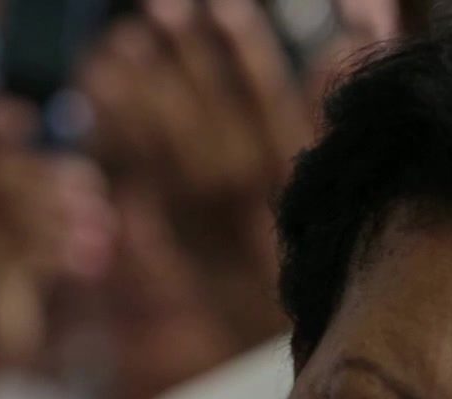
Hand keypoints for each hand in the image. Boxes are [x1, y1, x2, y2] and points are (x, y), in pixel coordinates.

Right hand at [0, 102, 114, 362]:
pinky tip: (89, 265)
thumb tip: (73, 123)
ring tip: (102, 232)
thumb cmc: (5, 259)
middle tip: (97, 200)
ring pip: (13, 215)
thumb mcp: (15, 211)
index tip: (26, 118)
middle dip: (53, 183)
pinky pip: (20, 253)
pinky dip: (60, 256)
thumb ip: (31, 170)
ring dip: (65, 222)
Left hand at [80, 0, 310, 351]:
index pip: (266, 98)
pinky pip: (129, 170)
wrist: (267, 315)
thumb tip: (358, 20)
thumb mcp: (327, 168)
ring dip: (135, 86)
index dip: (244, 49)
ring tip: (118, 42)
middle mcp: (240, 188)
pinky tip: (93, 89)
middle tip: (162, 6)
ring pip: (159, 137)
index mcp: (285, 171)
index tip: (225, 6)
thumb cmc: (307, 236)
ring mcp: (198, 207)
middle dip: (182, 55)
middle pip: (206, 110)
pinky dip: (107, 129)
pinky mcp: (163, 221)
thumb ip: (327, 97)